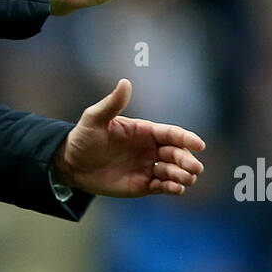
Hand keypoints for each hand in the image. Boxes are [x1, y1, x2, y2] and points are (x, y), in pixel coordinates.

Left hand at [53, 79, 205, 197]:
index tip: (199, 145)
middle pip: (177, 153)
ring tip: (184, 179)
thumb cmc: (83, 138)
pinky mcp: (143, 185)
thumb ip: (111, 104)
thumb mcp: (94, 119)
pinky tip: (176, 188)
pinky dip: (173, 188)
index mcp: (144, 131)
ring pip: (174, 172)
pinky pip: (163, 187)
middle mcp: (150, 149)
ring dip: (183, 175)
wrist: (71, 164)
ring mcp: (147, 167)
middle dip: (187, 160)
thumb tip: (125, 82)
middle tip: (194, 168)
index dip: (187, 138)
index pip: (171, 133)